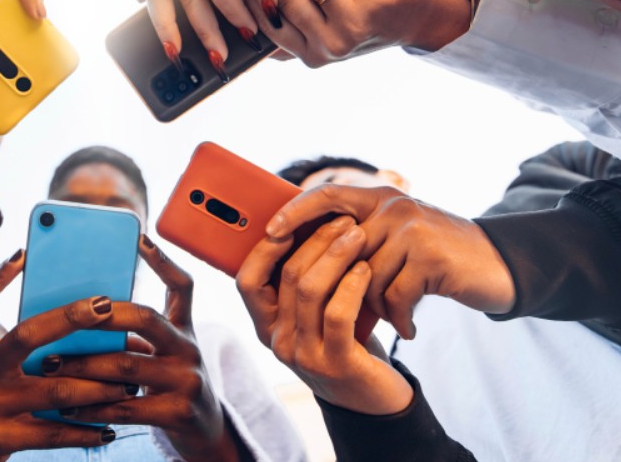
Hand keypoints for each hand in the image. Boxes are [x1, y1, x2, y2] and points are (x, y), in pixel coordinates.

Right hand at [0, 251, 127, 461]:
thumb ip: (16, 339)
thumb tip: (65, 309)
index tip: (25, 254)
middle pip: (27, 334)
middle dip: (69, 318)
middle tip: (108, 308)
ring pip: (55, 390)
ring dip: (97, 386)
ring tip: (128, 383)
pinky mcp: (0, 439)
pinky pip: (54, 433)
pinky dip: (86, 430)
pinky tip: (110, 428)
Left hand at [47, 236, 244, 461]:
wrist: (206, 432)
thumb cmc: (169, 385)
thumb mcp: (162, 354)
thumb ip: (134, 335)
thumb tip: (75, 318)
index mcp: (183, 329)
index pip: (182, 286)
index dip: (163, 260)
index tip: (140, 237)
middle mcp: (189, 348)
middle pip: (145, 318)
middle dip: (101, 316)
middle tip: (66, 317)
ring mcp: (187, 380)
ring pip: (125, 366)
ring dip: (82, 366)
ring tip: (49, 365)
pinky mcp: (178, 413)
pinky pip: (126, 407)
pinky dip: (92, 407)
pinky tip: (66, 408)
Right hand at [238, 216, 412, 414]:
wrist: (373, 399)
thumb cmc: (345, 344)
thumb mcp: (315, 315)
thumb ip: (303, 285)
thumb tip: (303, 225)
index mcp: (266, 326)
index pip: (247, 281)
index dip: (264, 248)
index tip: (291, 220)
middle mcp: (278, 341)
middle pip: (286, 276)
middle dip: (316, 240)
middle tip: (343, 220)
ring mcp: (303, 355)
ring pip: (310, 290)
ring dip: (336, 255)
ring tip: (358, 235)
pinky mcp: (335, 364)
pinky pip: (337, 313)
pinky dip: (352, 284)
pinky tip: (365, 269)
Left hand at [267, 185, 514, 338]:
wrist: (496, 266)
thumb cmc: (435, 258)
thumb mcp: (396, 238)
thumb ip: (360, 238)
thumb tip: (302, 256)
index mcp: (379, 198)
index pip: (326, 195)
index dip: (295, 212)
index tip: (270, 234)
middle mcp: (393, 206)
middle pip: (341, 251)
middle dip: (341, 287)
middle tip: (347, 312)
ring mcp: (412, 229)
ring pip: (366, 278)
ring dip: (376, 307)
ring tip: (393, 317)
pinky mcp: (430, 256)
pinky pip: (394, 295)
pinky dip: (399, 318)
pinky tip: (408, 328)